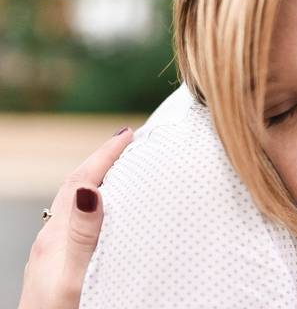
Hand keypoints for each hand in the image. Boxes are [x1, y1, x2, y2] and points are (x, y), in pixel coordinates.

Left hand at [18, 127, 132, 308]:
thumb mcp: (73, 277)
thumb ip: (83, 236)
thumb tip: (89, 190)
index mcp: (57, 236)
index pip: (81, 182)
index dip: (105, 155)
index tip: (128, 134)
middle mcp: (51, 239)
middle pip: (75, 187)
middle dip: (102, 161)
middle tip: (128, 143)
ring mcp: (51, 253)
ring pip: (74, 204)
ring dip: (97, 180)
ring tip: (121, 170)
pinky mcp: (55, 266)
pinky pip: (76, 222)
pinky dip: (94, 206)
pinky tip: (104, 216)